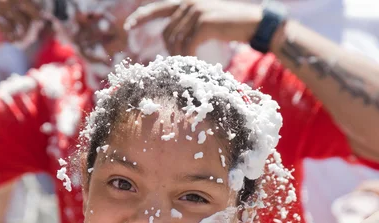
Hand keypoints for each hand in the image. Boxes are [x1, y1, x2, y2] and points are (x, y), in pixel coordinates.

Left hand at [125, 0, 261, 55]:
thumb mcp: (205, 21)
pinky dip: (189, 55)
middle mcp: (189, 3)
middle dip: (171, 50)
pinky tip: (196, 60)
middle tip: (180, 61)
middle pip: (167, 33)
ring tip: (191, 61)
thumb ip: (187, 25)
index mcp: (186, 2)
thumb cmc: (229, 26)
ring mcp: (196, 11)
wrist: (251, 23)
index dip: (141, 17)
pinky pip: (187, 45)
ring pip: (176, 41)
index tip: (127, 26)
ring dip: (180, 55)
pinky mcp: (203, 23)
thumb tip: (171, 43)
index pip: (158, 9)